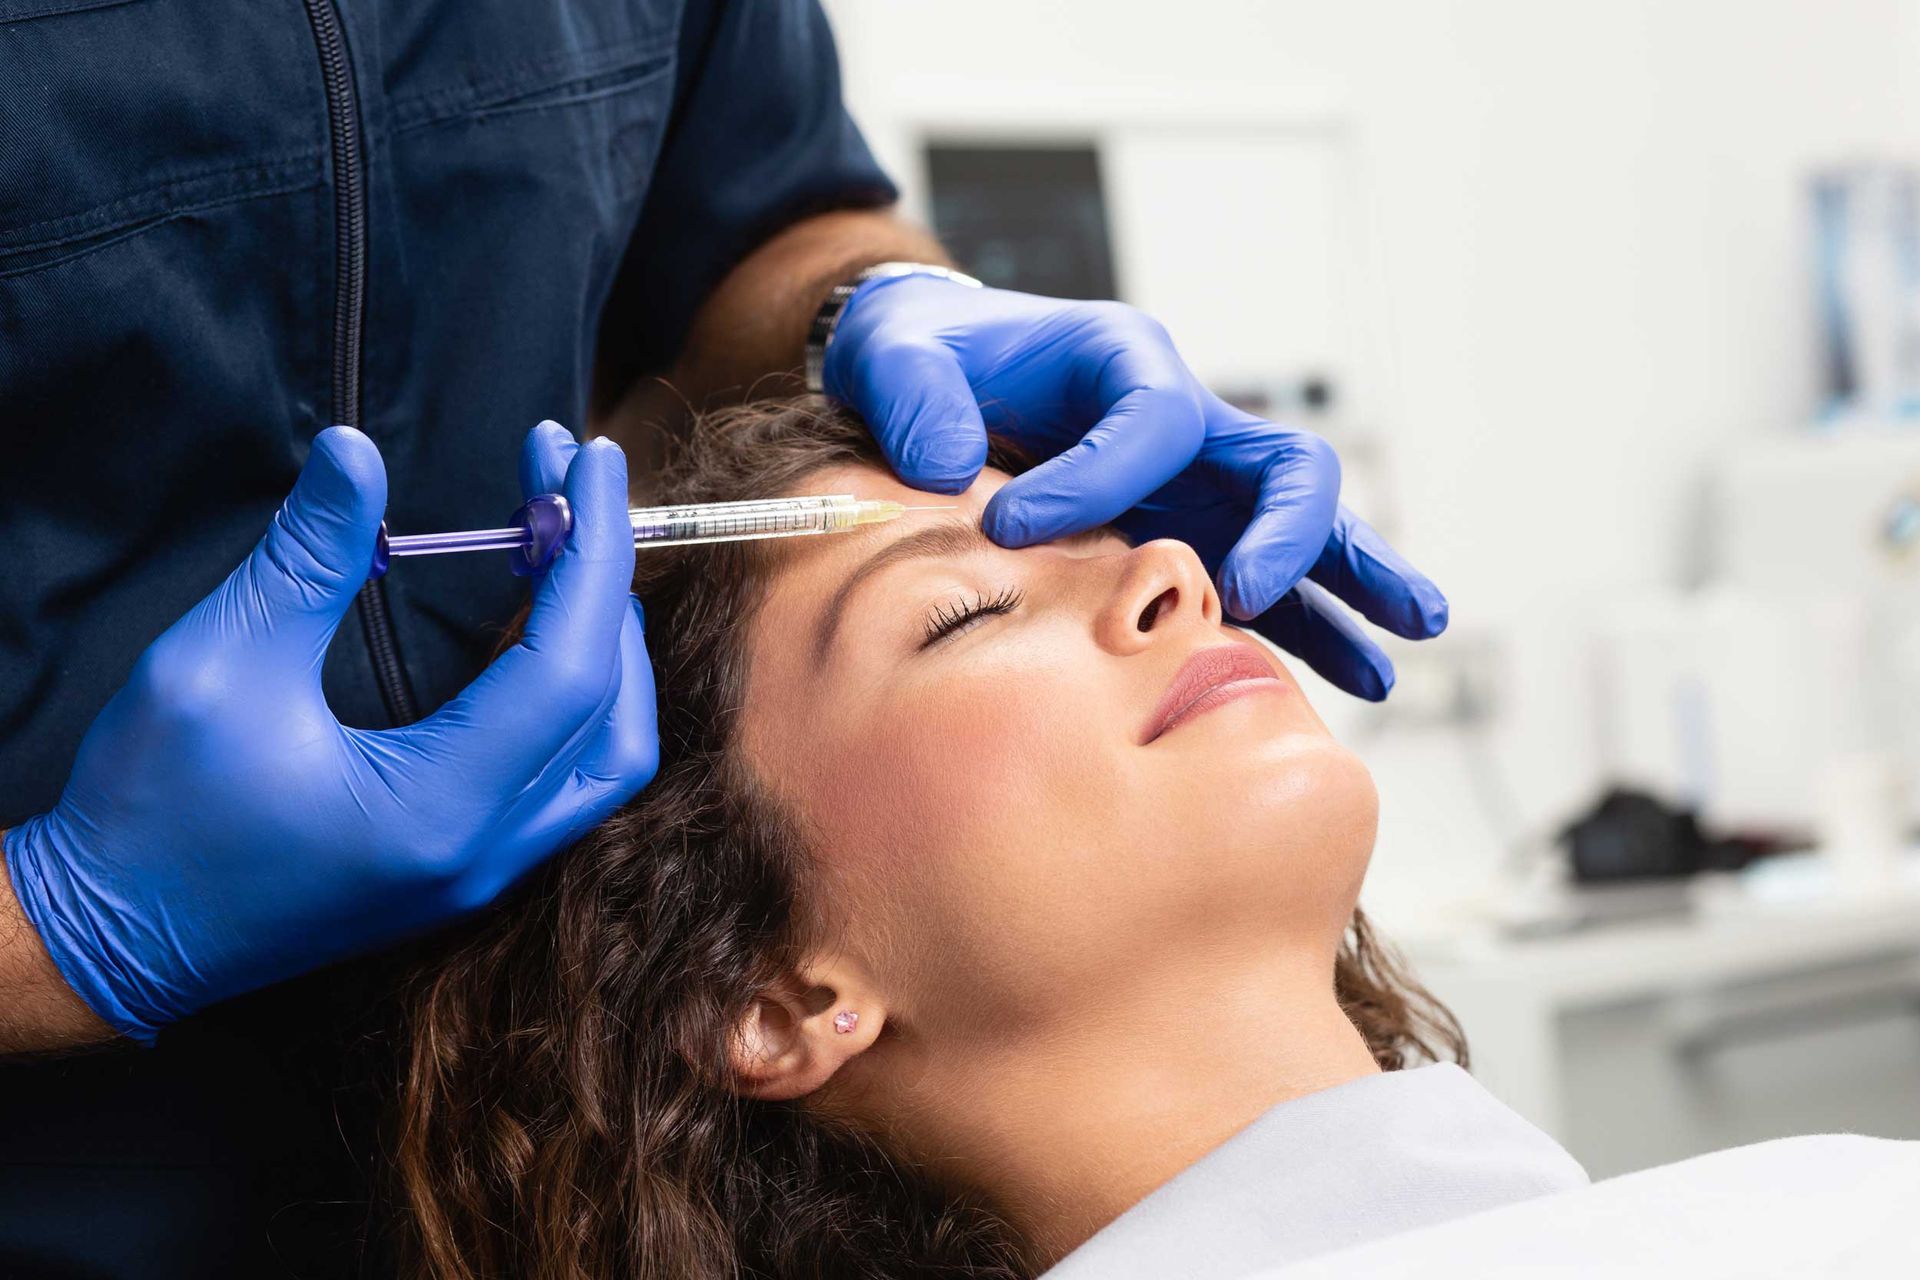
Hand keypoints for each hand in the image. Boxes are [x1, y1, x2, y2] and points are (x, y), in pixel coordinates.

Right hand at [2, 424, 656, 1041]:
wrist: (107, 945)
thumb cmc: (148, 815)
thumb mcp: (217, 663)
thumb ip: (305, 556)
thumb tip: (355, 450)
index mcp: (440, 809)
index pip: (572, 666)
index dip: (592, 549)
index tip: (588, 457)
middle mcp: (486, 854)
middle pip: (614, 712)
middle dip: (605, 584)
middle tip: (565, 486)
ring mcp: (481, 874)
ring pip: (606, 757)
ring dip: (606, 648)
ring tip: (563, 546)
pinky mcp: (463, 873)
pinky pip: (564, 778)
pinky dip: (574, 695)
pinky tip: (535, 627)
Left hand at [823, 277, 1446, 698]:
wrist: (937, 373)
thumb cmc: (923, 357)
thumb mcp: (897, 355)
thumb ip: (914, 396)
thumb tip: (947, 464)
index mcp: (1122, 362)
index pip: (1148, 420)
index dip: (1095, 479)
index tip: (1010, 531)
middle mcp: (1181, 421)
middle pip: (1278, 462)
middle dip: (1285, 528)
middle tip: (1254, 592)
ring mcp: (1198, 483)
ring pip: (1304, 525)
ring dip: (1356, 576)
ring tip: (1412, 633)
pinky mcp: (1194, 534)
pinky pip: (1272, 579)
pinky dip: (1320, 622)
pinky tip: (1364, 672)